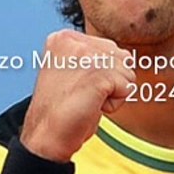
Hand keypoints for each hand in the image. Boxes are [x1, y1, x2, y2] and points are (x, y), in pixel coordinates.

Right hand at [20, 30, 134, 162]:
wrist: (46, 136)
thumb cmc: (62, 108)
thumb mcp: (72, 70)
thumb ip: (93, 55)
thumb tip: (127, 56)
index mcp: (64, 37)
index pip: (111, 48)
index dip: (102, 73)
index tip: (77, 85)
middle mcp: (75, 41)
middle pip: (123, 58)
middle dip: (110, 81)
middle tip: (83, 95)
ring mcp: (86, 57)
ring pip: (127, 73)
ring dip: (112, 93)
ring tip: (86, 100)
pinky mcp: (98, 75)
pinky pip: (127, 88)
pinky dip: (114, 104)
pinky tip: (91, 107)